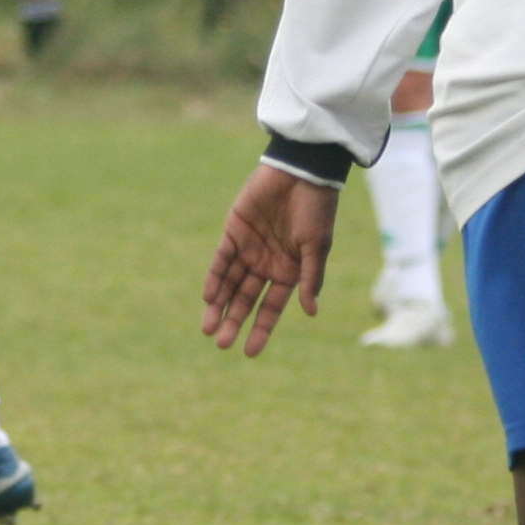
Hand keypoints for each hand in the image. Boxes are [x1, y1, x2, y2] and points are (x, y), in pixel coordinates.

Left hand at [202, 165, 338, 356]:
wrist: (302, 172)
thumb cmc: (317, 209)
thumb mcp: (316, 247)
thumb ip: (309, 278)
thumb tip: (310, 312)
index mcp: (288, 272)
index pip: (270, 308)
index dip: (260, 329)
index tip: (248, 352)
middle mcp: (266, 264)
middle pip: (245, 299)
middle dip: (233, 321)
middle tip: (220, 344)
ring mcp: (249, 248)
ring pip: (229, 283)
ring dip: (218, 305)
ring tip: (208, 328)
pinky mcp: (234, 231)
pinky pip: (221, 259)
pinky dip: (214, 277)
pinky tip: (208, 296)